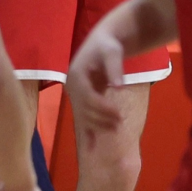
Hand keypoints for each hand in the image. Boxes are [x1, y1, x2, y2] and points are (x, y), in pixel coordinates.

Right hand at [66, 23, 125, 137]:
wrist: (103, 42)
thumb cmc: (108, 45)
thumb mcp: (113, 51)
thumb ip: (115, 68)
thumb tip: (118, 87)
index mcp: (75, 74)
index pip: (87, 98)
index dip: (102, 109)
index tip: (119, 115)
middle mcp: (71, 86)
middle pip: (84, 110)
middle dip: (102, 119)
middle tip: (120, 123)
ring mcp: (75, 93)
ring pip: (84, 116)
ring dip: (98, 125)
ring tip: (116, 128)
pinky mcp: (81, 98)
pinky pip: (82, 117)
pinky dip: (87, 132)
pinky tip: (91, 148)